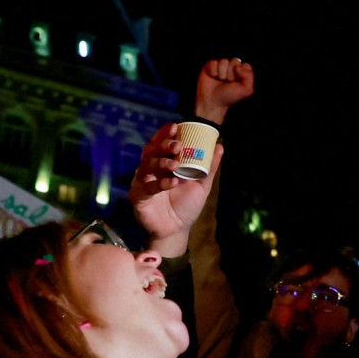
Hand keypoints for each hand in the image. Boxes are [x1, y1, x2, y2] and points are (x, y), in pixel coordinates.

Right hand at [130, 124, 223, 257]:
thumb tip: (220, 146)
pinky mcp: (138, 197)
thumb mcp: (201, 185)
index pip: (160, 143)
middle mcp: (150, 170)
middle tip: (178, 146)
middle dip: (164, 145)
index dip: (165, 134)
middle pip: (151, 151)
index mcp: (162, 163)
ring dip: (161, 162)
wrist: (177, 230)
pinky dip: (160, 183)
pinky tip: (172, 183)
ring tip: (175, 164)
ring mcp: (142, 183)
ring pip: (146, 166)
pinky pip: (146, 187)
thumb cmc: (186, 206)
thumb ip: (209, 167)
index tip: (175, 127)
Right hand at [194, 58, 254, 122]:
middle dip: (231, 73)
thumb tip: (237, 67)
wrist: (213, 102)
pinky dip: (213, 71)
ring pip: (224, 61)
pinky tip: (213, 77)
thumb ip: (249, 76)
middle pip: (235, 61)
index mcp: (242, 73)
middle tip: (228, 82)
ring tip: (220, 80)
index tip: (237, 83)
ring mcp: (221, 66)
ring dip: (222, 73)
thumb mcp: (246, 90)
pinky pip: (213, 62)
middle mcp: (231, 68)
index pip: (245, 65)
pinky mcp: (210, 66)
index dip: (242, 73)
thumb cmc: (229, 96)